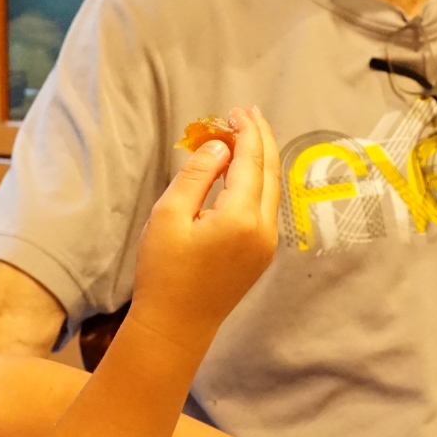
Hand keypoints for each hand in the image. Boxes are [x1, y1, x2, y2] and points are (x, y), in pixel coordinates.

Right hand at [129, 107, 279, 341]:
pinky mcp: (261, 254)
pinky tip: (243, 171)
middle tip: (245, 113)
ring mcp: (266, 245)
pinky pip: (266, 207)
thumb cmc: (164, 272)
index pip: (252, 161)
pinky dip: (258, 182)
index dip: (247, 132)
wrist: (176, 326)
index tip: (236, 110)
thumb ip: (197, 174)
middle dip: (261, 139)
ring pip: (272, 190)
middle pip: (270, 172)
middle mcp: (264, 230)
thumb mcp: (169, 215)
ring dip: (260, 160)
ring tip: (244, 135)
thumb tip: (220, 146)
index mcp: (242, 218)